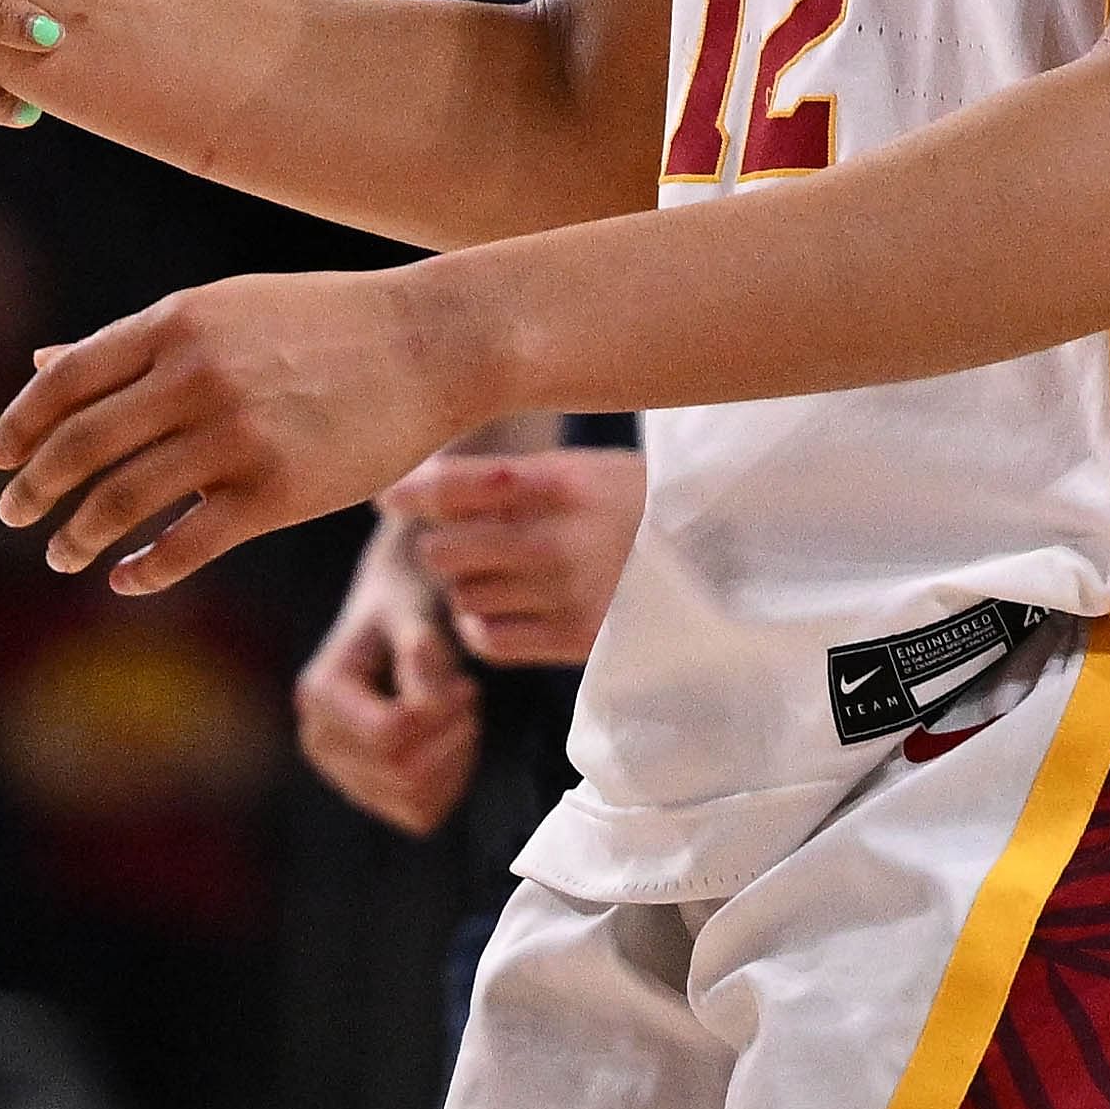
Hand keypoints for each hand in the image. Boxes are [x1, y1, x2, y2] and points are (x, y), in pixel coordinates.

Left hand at [0, 262, 493, 597]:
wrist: (430, 343)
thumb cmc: (319, 324)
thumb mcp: (219, 311)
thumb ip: (131, 344)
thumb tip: (39, 364)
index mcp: (175, 323)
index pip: (65, 381)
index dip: (21, 425)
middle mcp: (196, 376)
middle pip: (81, 445)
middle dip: (35, 488)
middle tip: (14, 514)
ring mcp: (237, 436)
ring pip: (122, 500)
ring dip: (78, 535)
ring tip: (63, 552)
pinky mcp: (278, 492)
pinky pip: (188, 545)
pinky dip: (144, 570)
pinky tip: (126, 579)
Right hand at [295, 523, 478, 832]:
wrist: (397, 615)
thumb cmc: (408, 608)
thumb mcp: (416, 613)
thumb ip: (421, 650)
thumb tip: (422, 690)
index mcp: (318, 694)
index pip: (389, 736)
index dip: (439, 716)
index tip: (465, 683)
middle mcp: (317, 740)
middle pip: (404, 774)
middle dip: (452, 738)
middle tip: (468, 695)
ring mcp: (339, 772)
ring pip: (414, 800)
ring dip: (454, 759)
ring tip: (460, 714)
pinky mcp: (368, 792)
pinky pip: (420, 813)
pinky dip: (450, 781)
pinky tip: (453, 740)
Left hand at [382, 441, 644, 667]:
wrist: (720, 555)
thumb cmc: (634, 501)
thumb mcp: (581, 468)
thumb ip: (507, 477)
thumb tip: (411, 486)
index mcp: (559, 482)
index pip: (453, 486)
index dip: (409, 493)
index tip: (388, 500)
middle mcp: (558, 540)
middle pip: (443, 552)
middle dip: (443, 547)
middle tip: (463, 541)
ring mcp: (568, 596)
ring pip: (463, 598)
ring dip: (469, 587)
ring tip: (503, 574)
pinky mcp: (578, 641)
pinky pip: (488, 640)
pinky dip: (483, 627)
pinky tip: (505, 609)